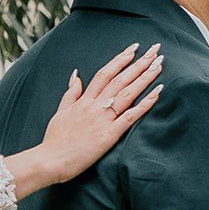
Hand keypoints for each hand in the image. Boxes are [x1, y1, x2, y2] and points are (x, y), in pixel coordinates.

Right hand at [5, 42, 162, 194]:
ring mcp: (102, 120)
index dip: (120, 59)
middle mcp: (94, 106)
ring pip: (127, 93)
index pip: (105, 73)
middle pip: (120, 79)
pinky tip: (158, 92)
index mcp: (84, 100)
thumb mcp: (60, 112)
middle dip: (139, 63)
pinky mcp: (108, 135)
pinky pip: (130, 116)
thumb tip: (76, 75)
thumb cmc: (54, 140)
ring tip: (159, 64)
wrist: (49, 160)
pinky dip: (145, 104)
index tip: (134, 48)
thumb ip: (71, 93)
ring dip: (145, 77)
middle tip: (155, 49)